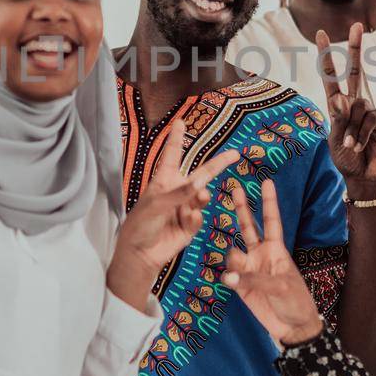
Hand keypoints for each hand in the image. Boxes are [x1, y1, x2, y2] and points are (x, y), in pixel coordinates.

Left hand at [113, 132, 240, 275]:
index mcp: (163, 181)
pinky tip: (187, 221)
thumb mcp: (157, 204)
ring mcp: (184, 208)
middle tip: (234, 154)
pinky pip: (199, 217)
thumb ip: (180, 193)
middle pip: (200, 174)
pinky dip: (195, 218)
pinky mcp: (189, 225)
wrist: (140, 254)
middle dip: (217, 164)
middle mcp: (176, 192)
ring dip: (201, 197)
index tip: (180, 122)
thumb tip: (201, 183)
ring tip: (199, 199)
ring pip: (202, 197)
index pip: (172, 155)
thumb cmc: (141, 224)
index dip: (176, 139)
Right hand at [222, 180, 323, 345]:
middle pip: (248, 227)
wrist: (293, 327)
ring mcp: (250, 270)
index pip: (271, 221)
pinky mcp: (241, 287)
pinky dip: (229, 277)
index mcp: (277, 250)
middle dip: (241, 209)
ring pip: (234, 253)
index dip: (269, 203)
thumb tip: (228, 276)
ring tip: (235, 270)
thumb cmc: (296, 301)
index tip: (266, 182)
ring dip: (233, 258)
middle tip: (234, 188)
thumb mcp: (282, 286)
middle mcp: (261, 255)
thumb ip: (254, 278)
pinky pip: (230, 276)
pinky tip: (229, 280)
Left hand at [316, 22, 375, 197]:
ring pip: (358, 108)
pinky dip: (361, 134)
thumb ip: (337, 116)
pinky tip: (358, 147)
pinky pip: (369, 119)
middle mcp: (355, 102)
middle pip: (356, 71)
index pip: (331, 75)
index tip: (321, 33)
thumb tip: (340, 97)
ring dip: (350, 130)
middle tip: (357, 24)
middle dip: (356, 48)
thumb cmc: (344, 157)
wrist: (361, 176)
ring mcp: (369, 110)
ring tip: (349, 146)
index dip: (326, 55)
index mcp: (338, 103)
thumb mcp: (333, 137)